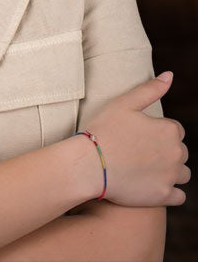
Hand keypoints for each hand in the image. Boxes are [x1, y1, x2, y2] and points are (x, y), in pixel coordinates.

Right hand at [84, 72, 189, 206]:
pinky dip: (168, 191)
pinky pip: (179, 195)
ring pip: (182, 173)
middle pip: (180, 151)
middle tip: (137, 151)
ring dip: (170, 171)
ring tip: (144, 168)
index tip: (138, 135)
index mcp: (169, 130)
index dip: (156, 131)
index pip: (174, 129)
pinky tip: (150, 184)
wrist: (89, 164)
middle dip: (165, 151)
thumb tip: (170, 75)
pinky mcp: (164, 196)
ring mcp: (171, 176)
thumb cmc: (103, 130)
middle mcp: (176, 153)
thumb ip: (150, 89)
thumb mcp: (124, 103)